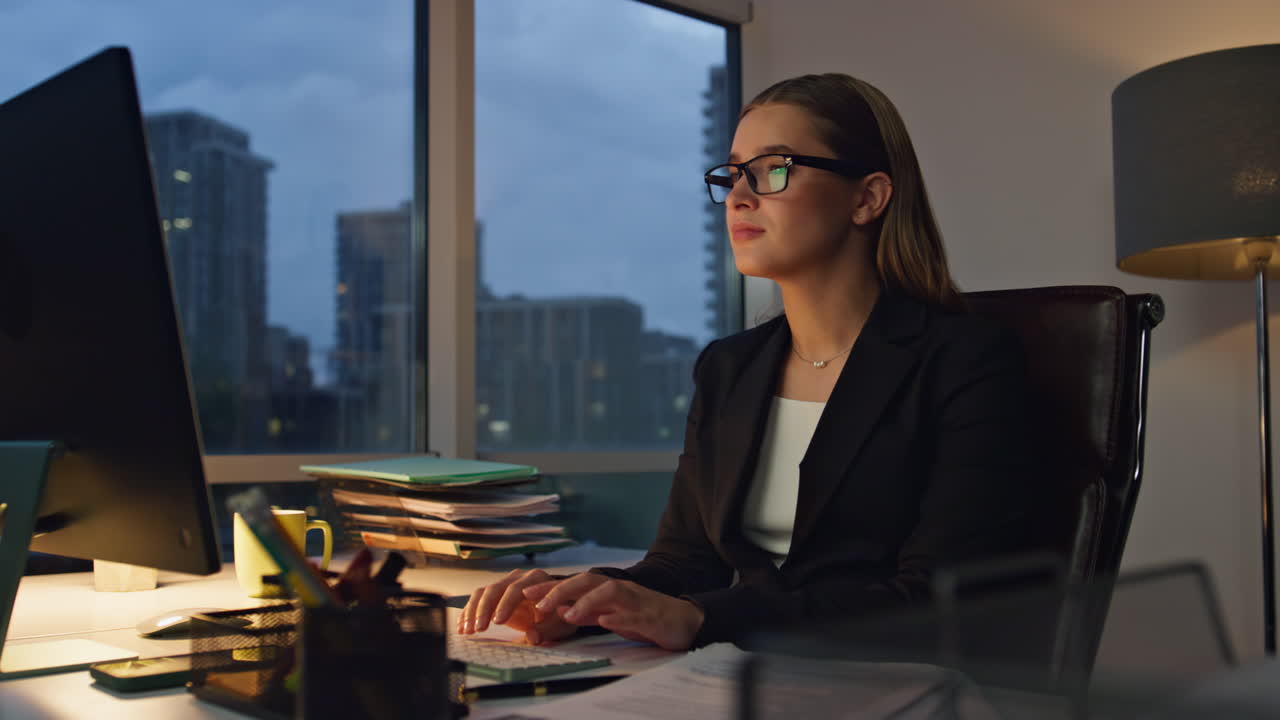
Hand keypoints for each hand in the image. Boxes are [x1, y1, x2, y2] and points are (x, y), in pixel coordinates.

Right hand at [457, 568, 577, 643]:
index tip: (497, 621)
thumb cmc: (560, 615)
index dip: (505, 604)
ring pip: (483, 593)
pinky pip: (478, 600)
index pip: (517, 588)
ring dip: (472, 611)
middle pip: (495, 588)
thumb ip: (549, 630)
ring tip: (467, 630)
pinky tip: (462, 626)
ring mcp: (505, 584)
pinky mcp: (495, 595)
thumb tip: (533, 636)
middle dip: (484, 609)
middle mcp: (518, 578)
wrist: (557, 610)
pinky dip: (468, 613)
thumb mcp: (561, 624)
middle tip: (478, 628)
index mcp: (536, 579)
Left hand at [524, 574, 703, 650]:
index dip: (550, 588)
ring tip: (568, 614)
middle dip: (561, 590)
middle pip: (588, 581)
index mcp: (608, 590)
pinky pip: (634, 615)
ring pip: (610, 592)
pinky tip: (606, 622)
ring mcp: (636, 602)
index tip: (525, 594)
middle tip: (538, 603)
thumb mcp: (611, 616)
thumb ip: (588, 614)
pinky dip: (619, 618)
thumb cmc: (645, 618)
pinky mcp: (651, 616)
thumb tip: (563, 611)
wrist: (683, 621)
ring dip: (588, 601)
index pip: (575, 584)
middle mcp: (620, 590)